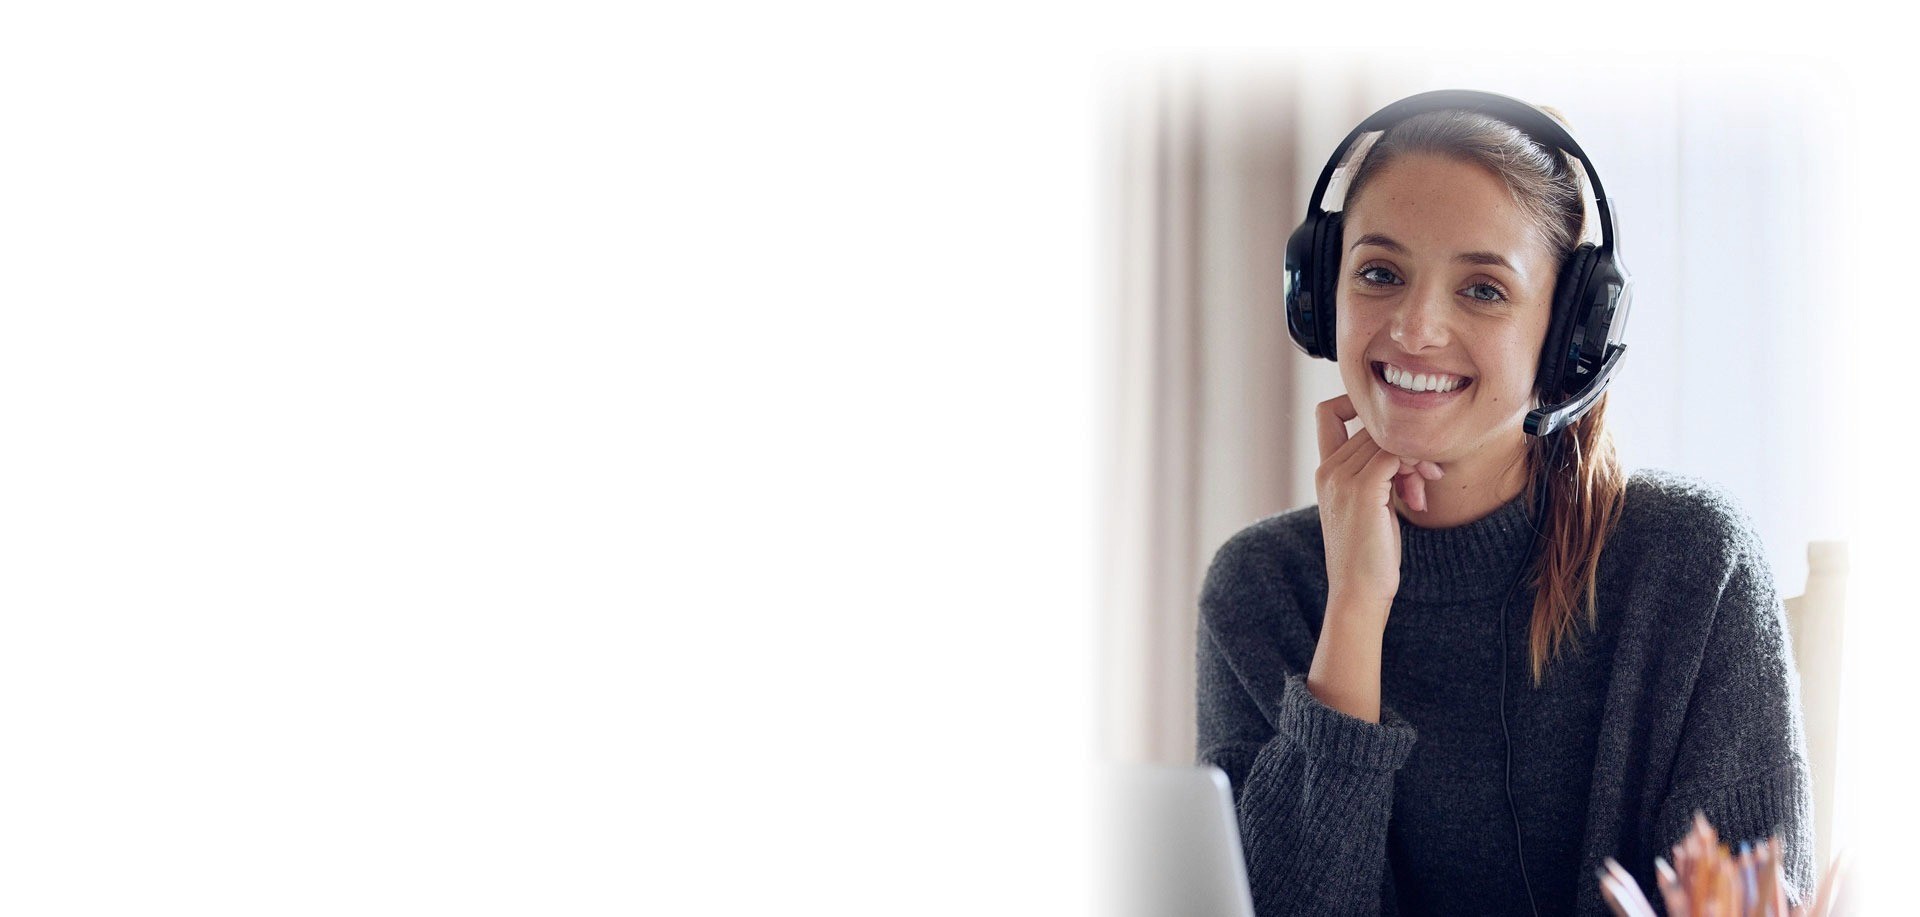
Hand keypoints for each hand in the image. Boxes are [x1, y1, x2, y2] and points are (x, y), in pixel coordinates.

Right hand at [1314, 394, 1442, 611]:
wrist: (1358, 593)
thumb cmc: (1369, 556)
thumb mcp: (1369, 507)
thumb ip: (1377, 475)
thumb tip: (1407, 451)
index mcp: (1324, 472)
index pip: (1330, 412)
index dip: (1357, 407)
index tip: (1395, 433)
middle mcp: (1328, 470)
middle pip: (1373, 427)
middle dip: (1406, 446)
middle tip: (1426, 478)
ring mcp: (1342, 478)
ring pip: (1387, 438)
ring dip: (1416, 458)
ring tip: (1422, 490)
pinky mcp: (1363, 490)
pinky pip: (1396, 453)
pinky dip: (1415, 465)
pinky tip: (1420, 493)